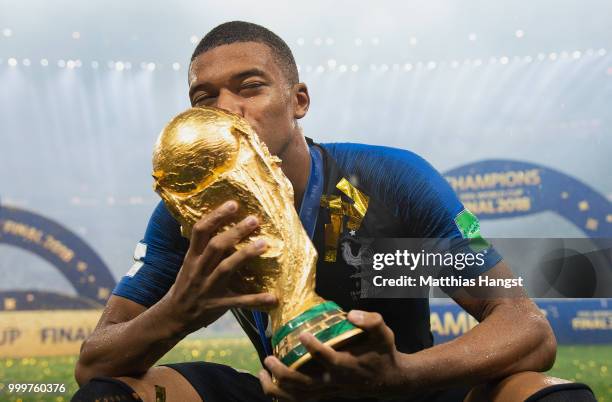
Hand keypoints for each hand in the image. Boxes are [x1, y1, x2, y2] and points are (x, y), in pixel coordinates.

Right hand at [161, 201, 277, 333]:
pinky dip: (256, 300)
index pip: (200, 231)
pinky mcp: (218, 305)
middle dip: (235, 232)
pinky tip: (273, 298)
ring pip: (226, 268)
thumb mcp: (190, 263)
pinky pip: (239, 302)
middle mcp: (199, 270)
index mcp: (192, 257)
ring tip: (264, 244)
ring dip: (246, 255)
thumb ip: (205, 247)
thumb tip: (227, 226)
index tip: (233, 204)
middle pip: (216, 246)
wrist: (173, 316)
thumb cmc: (187, 284)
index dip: (215, 216)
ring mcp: (208, 288)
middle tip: (254, 219)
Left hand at [258, 310, 410, 400]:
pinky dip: (283, 395)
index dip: (315, 348)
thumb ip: (371, 321)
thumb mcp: (384, 333)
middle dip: (285, 373)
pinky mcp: (325, 393)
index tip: (302, 334)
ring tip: (263, 371)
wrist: (389, 379)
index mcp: (348, 364)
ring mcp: (329, 389)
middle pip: (306, 383)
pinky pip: (300, 399)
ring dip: (278, 386)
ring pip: (299, 395)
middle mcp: (335, 380)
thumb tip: (351, 314)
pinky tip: (269, 382)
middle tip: (269, 357)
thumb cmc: (383, 352)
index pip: (329, 359)